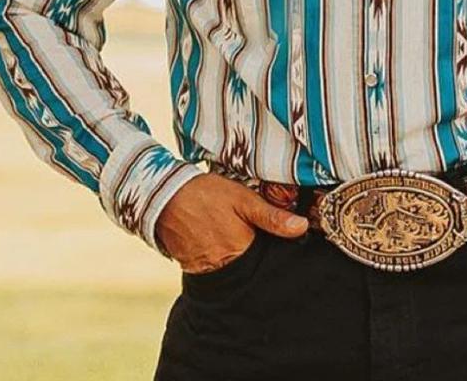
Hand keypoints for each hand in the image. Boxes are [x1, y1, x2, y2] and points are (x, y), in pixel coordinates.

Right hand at [155, 173, 308, 272]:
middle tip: (253, 230)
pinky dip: (222, 255)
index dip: (275, 248)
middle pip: (252, 266)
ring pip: (236, 268)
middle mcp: (225, 268)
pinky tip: (221, 237)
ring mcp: (208, 271)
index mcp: (242, 251)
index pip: (269, 258)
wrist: (163, 198)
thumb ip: (272, 217)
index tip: (279, 237)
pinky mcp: (194, 268)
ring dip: (240, 255)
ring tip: (235, 232)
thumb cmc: (206, 195)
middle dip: (258, 253)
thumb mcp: (243, 199)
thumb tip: (302, 228)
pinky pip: (217, 268)